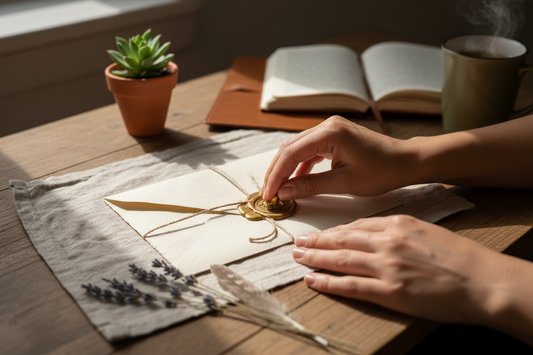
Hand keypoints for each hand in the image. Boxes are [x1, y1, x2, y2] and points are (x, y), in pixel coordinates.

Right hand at [261, 116, 417, 200]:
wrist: (406, 161)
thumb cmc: (382, 171)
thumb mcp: (345, 183)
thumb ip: (311, 186)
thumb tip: (284, 192)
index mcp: (330, 133)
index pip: (291, 153)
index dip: (276, 176)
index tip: (269, 195)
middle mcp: (327, 125)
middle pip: (290, 148)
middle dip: (276, 172)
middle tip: (268, 194)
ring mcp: (330, 129)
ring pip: (297, 148)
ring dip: (286, 169)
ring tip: (278, 189)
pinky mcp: (334, 136)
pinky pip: (309, 150)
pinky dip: (300, 166)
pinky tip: (295, 181)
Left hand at [292, 215, 515, 324]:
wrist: (482, 280)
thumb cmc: (459, 256)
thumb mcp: (426, 231)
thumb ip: (397, 230)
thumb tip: (373, 233)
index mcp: (397, 224)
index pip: (356, 225)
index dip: (333, 231)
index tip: (320, 233)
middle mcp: (387, 242)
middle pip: (342, 239)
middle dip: (316, 241)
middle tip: (298, 243)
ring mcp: (386, 266)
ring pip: (340, 259)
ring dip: (315, 258)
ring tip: (298, 258)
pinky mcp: (390, 291)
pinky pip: (350, 285)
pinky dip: (327, 282)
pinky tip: (312, 279)